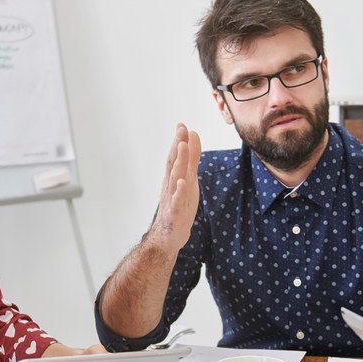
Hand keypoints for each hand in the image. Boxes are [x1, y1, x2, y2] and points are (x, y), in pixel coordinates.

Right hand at [148, 124, 200, 250]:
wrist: (168, 236)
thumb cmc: (179, 206)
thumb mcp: (188, 180)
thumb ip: (192, 159)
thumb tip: (193, 136)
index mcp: (174, 178)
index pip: (175, 156)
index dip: (179, 140)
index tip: (182, 124)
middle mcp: (171, 186)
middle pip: (174, 164)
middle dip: (178, 146)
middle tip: (181, 130)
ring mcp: (172, 199)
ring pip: (175, 179)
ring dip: (179, 162)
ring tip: (182, 147)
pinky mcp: (174, 214)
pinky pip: (176, 202)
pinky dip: (179, 192)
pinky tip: (182, 182)